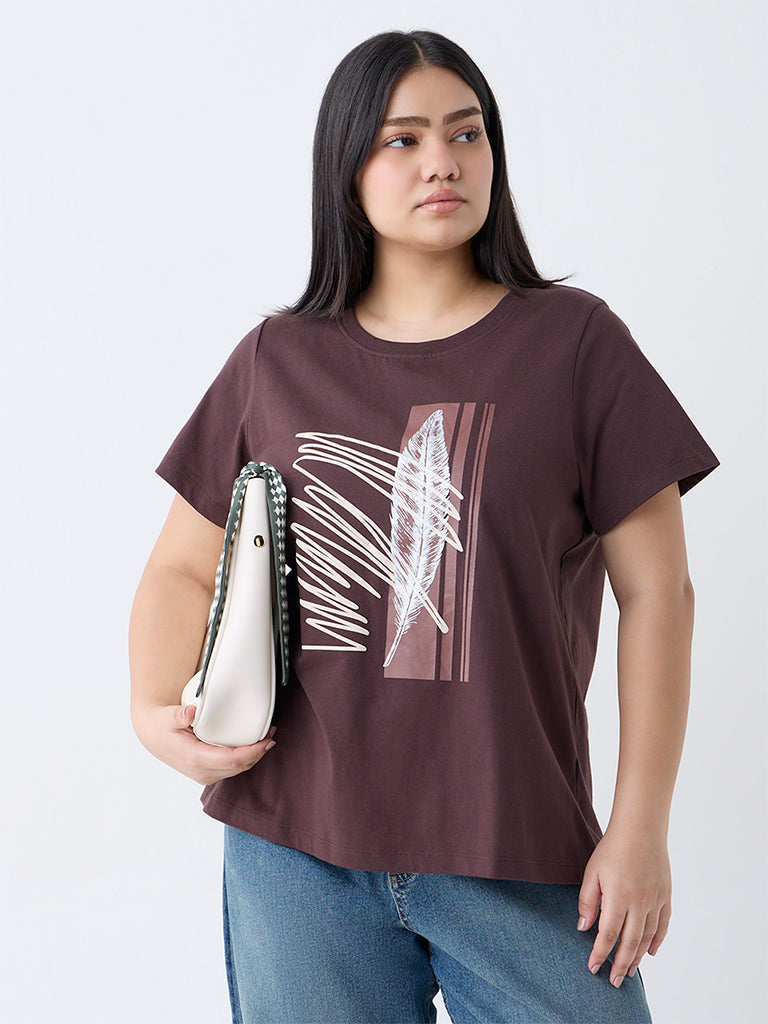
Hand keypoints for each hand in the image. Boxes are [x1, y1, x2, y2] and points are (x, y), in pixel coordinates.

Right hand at [132, 703, 277, 784]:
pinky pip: (232, 768)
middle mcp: (202, 772)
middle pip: (240, 767)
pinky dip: (245, 758)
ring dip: (254, 756)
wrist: (153, 736)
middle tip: (272, 732)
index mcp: (195, 759)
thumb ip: (179, 715)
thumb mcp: (167, 716)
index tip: (268, 739)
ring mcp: (205, 775)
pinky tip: (252, 745)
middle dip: (259, 752)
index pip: (232, 760)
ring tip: (266, 737)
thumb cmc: (162, 724)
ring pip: (238, 770)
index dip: (253, 751)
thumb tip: (190, 712)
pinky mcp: (208, 773)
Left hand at [576, 824, 671, 987]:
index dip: (600, 954)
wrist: (641, 828)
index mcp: (618, 897)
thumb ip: (588, 902)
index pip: (608, 935)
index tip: (593, 968)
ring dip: (638, 958)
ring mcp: (655, 901)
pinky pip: (663, 926)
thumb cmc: (612, 849)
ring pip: (647, 938)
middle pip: (630, 943)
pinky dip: (657, 941)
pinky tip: (650, 952)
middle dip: (620, 965)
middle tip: (613, 981)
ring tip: (629, 971)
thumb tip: (583, 928)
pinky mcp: (666, 896)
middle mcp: (639, 903)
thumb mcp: (592, 872)